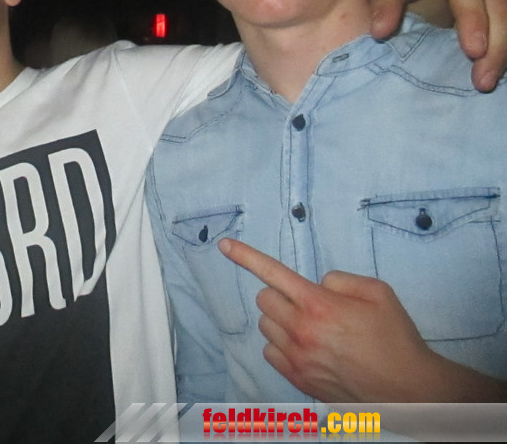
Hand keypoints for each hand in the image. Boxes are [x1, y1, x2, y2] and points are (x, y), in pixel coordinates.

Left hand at [218, 238, 444, 402]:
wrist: (410, 389)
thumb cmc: (396, 338)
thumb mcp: (378, 292)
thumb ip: (340, 279)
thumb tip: (318, 284)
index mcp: (319, 304)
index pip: (273, 273)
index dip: (246, 256)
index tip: (224, 245)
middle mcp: (301, 330)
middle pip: (264, 299)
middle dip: (281, 295)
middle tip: (307, 303)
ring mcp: (297, 357)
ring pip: (265, 326)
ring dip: (281, 320)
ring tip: (312, 327)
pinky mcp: (298, 379)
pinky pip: (270, 352)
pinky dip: (281, 345)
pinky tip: (306, 346)